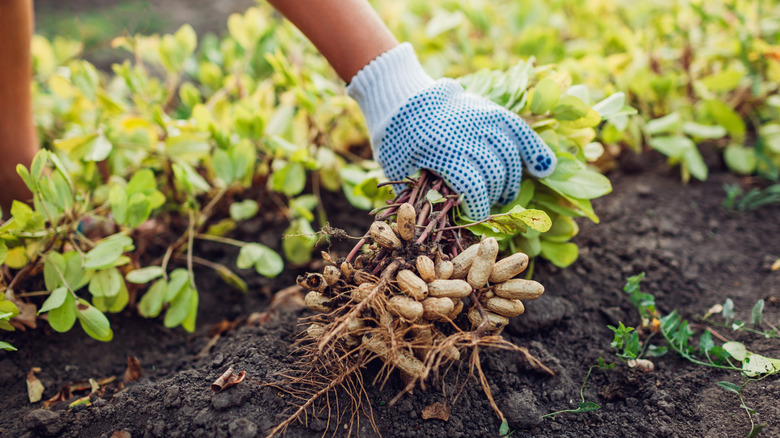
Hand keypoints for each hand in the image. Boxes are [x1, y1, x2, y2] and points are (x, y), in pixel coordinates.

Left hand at [348, 44, 555, 219]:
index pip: (473, 187)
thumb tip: (443, 219)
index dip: (479, 208)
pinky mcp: (492, 110)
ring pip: (510, 156)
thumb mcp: (399, 168)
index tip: (476, 219)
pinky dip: (535, 150)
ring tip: (504, 194)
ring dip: (511, 181)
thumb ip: (419, 192)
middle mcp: (467, 133)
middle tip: (487, 205)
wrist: (402, 98)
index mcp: (441, 150)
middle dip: (494, 196)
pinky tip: (544, 168)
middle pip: (495, 173)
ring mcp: (482, 119)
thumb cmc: (396, 140)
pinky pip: (520, 131)